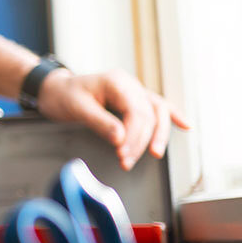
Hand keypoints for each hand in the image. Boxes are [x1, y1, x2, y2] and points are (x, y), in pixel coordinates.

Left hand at [35, 69, 191, 169]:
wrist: (56, 89)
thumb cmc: (64, 96)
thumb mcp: (77, 109)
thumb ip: (100, 123)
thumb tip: (121, 139)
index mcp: (117, 82)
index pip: (136, 112)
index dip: (133, 136)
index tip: (122, 154)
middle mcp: (130, 84)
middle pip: (149, 114)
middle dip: (141, 141)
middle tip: (126, 161)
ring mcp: (134, 91)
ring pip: (158, 112)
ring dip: (158, 135)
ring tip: (154, 155)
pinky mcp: (133, 100)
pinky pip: (157, 106)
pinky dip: (172, 116)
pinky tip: (185, 126)